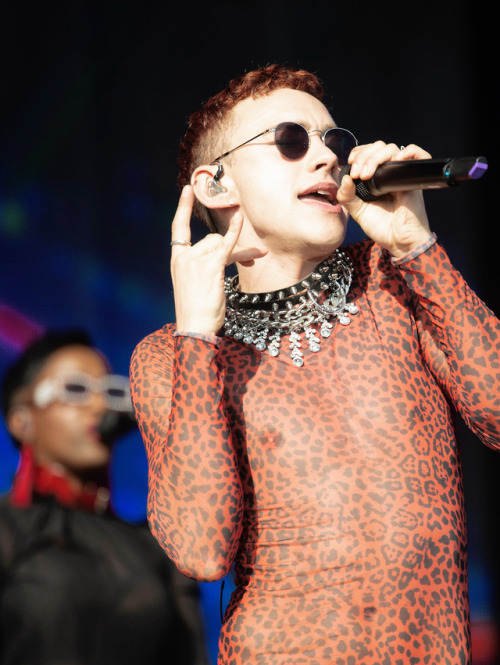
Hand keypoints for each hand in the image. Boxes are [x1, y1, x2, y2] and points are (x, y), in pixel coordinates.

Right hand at [170, 186, 264, 334]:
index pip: (178, 228)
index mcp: (177, 260)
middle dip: (229, 248)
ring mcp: (195, 261)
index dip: (183, 207)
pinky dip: (235, 231)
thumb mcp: (196, 284)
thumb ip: (206, 265)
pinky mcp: (210, 267)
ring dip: (240, 253)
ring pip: (221, 244)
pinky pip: (226, 245)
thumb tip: (227, 251)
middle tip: (253, 255)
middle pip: (211, 239)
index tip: (187, 190)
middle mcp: (183, 257)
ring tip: (255, 258)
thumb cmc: (197, 311)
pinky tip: (240, 218)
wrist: (194, 327)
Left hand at [337, 142, 431, 258]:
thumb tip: (345, 177)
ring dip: (376, 157)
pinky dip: (408, 152)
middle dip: (364, 156)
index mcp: (376, 177)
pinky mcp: (415, 179)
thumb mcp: (357, 211)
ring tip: (366, 174)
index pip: (368, 152)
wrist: (399, 242)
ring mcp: (402, 174)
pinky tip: (395, 161)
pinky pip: (419, 154)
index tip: (350, 164)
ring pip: (392, 149)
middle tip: (358, 174)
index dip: (358, 153)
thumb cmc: (381, 227)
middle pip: (379, 147)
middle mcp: (390, 173)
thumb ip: (347, 196)